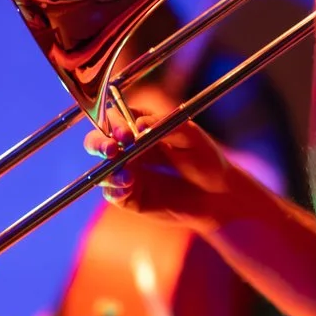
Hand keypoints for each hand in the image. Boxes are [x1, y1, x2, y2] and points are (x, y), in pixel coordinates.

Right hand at [84, 111, 236, 229]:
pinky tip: (127, 187)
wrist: (218, 195)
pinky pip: (113, 193)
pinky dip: (115, 189)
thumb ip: (164, 126)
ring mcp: (127, 173)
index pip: (114, 118)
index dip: (115, 123)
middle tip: (111, 150)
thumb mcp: (190, 136)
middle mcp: (129, 149)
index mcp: (140, 127)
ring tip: (126, 175)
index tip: (126, 134)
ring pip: (102, 169)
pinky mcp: (130, 196)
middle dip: (98, 143)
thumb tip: (138, 125)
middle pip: (98, 141)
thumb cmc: (206, 159)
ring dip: (108, 170)